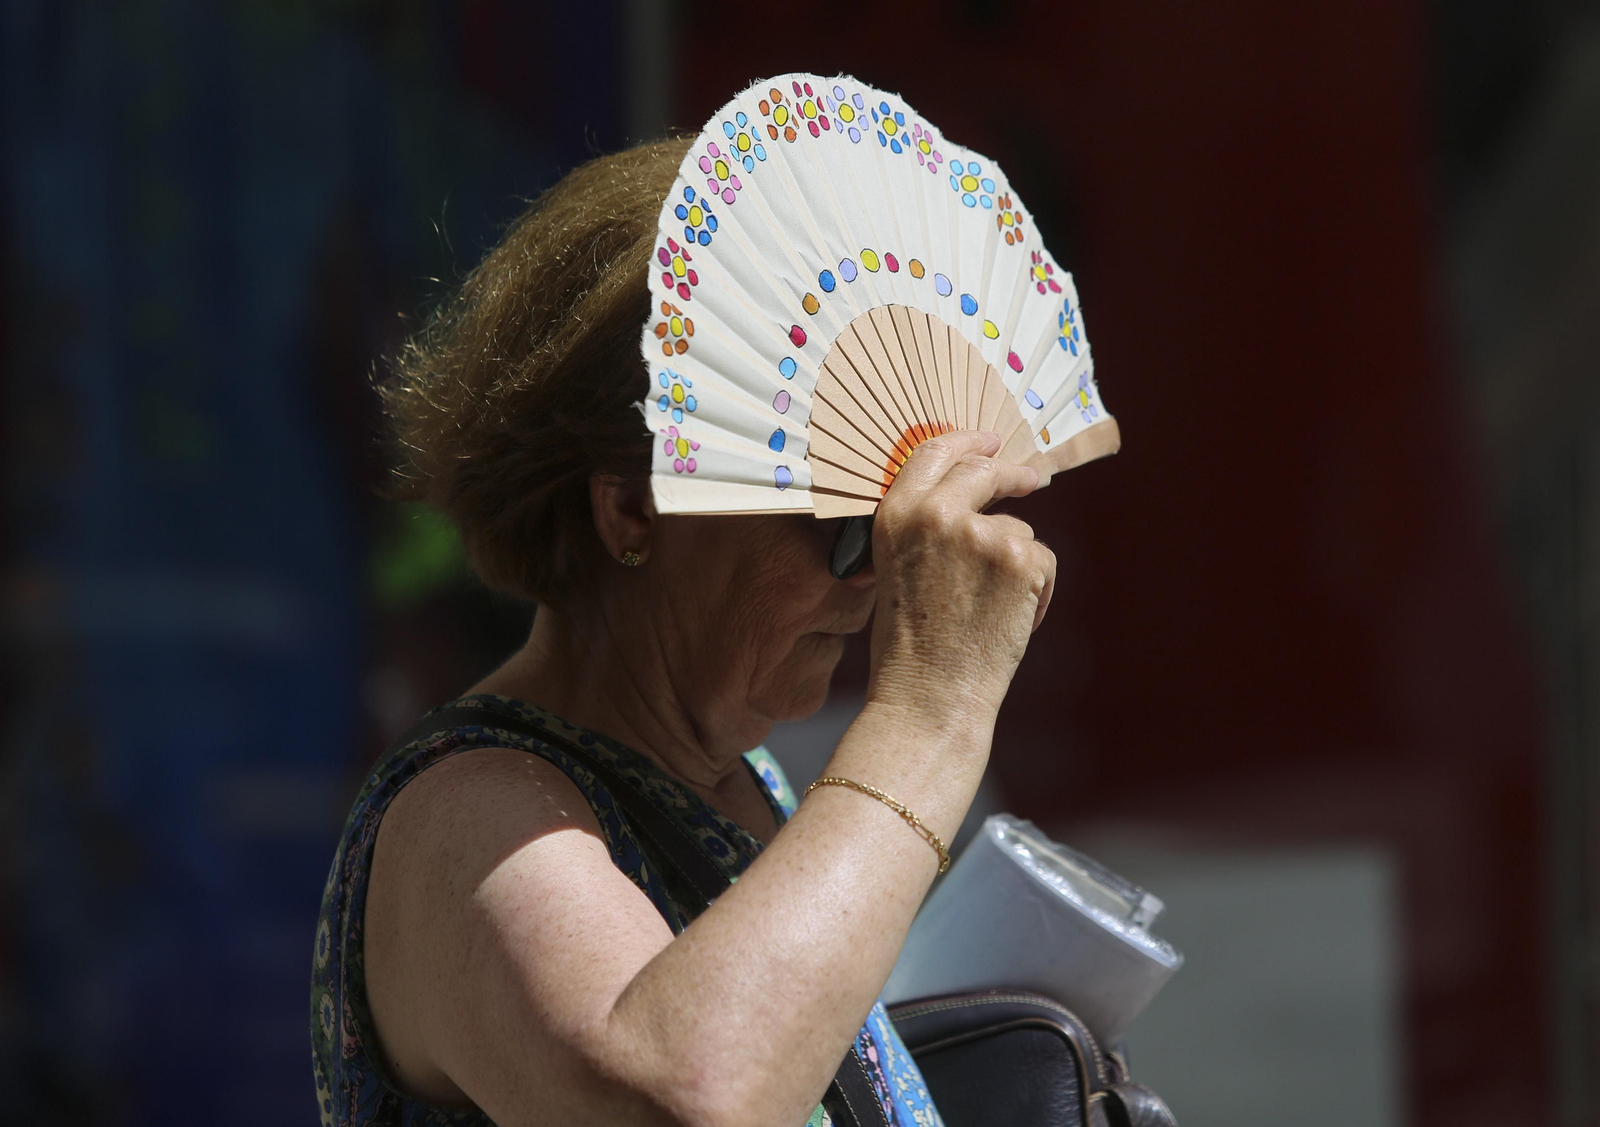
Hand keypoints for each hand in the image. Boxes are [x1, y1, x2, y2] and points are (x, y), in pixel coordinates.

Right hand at [865, 430, 1055, 722]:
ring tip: (988, 612)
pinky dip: (1037, 592)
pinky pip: (1042, 561)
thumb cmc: (911, 645)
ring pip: (1018, 530)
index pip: (933, 451)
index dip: (966, 440)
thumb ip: (926, 528)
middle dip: (1011, 474)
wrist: (928, 697)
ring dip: (1015, 564)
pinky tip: (1010, 621)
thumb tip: (973, 497)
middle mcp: (935, 513)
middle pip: (985, 471)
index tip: (988, 440)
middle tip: (1029, 479)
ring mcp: (980, 532)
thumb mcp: (898, 568)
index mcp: (896, 514)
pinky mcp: (1019, 558)